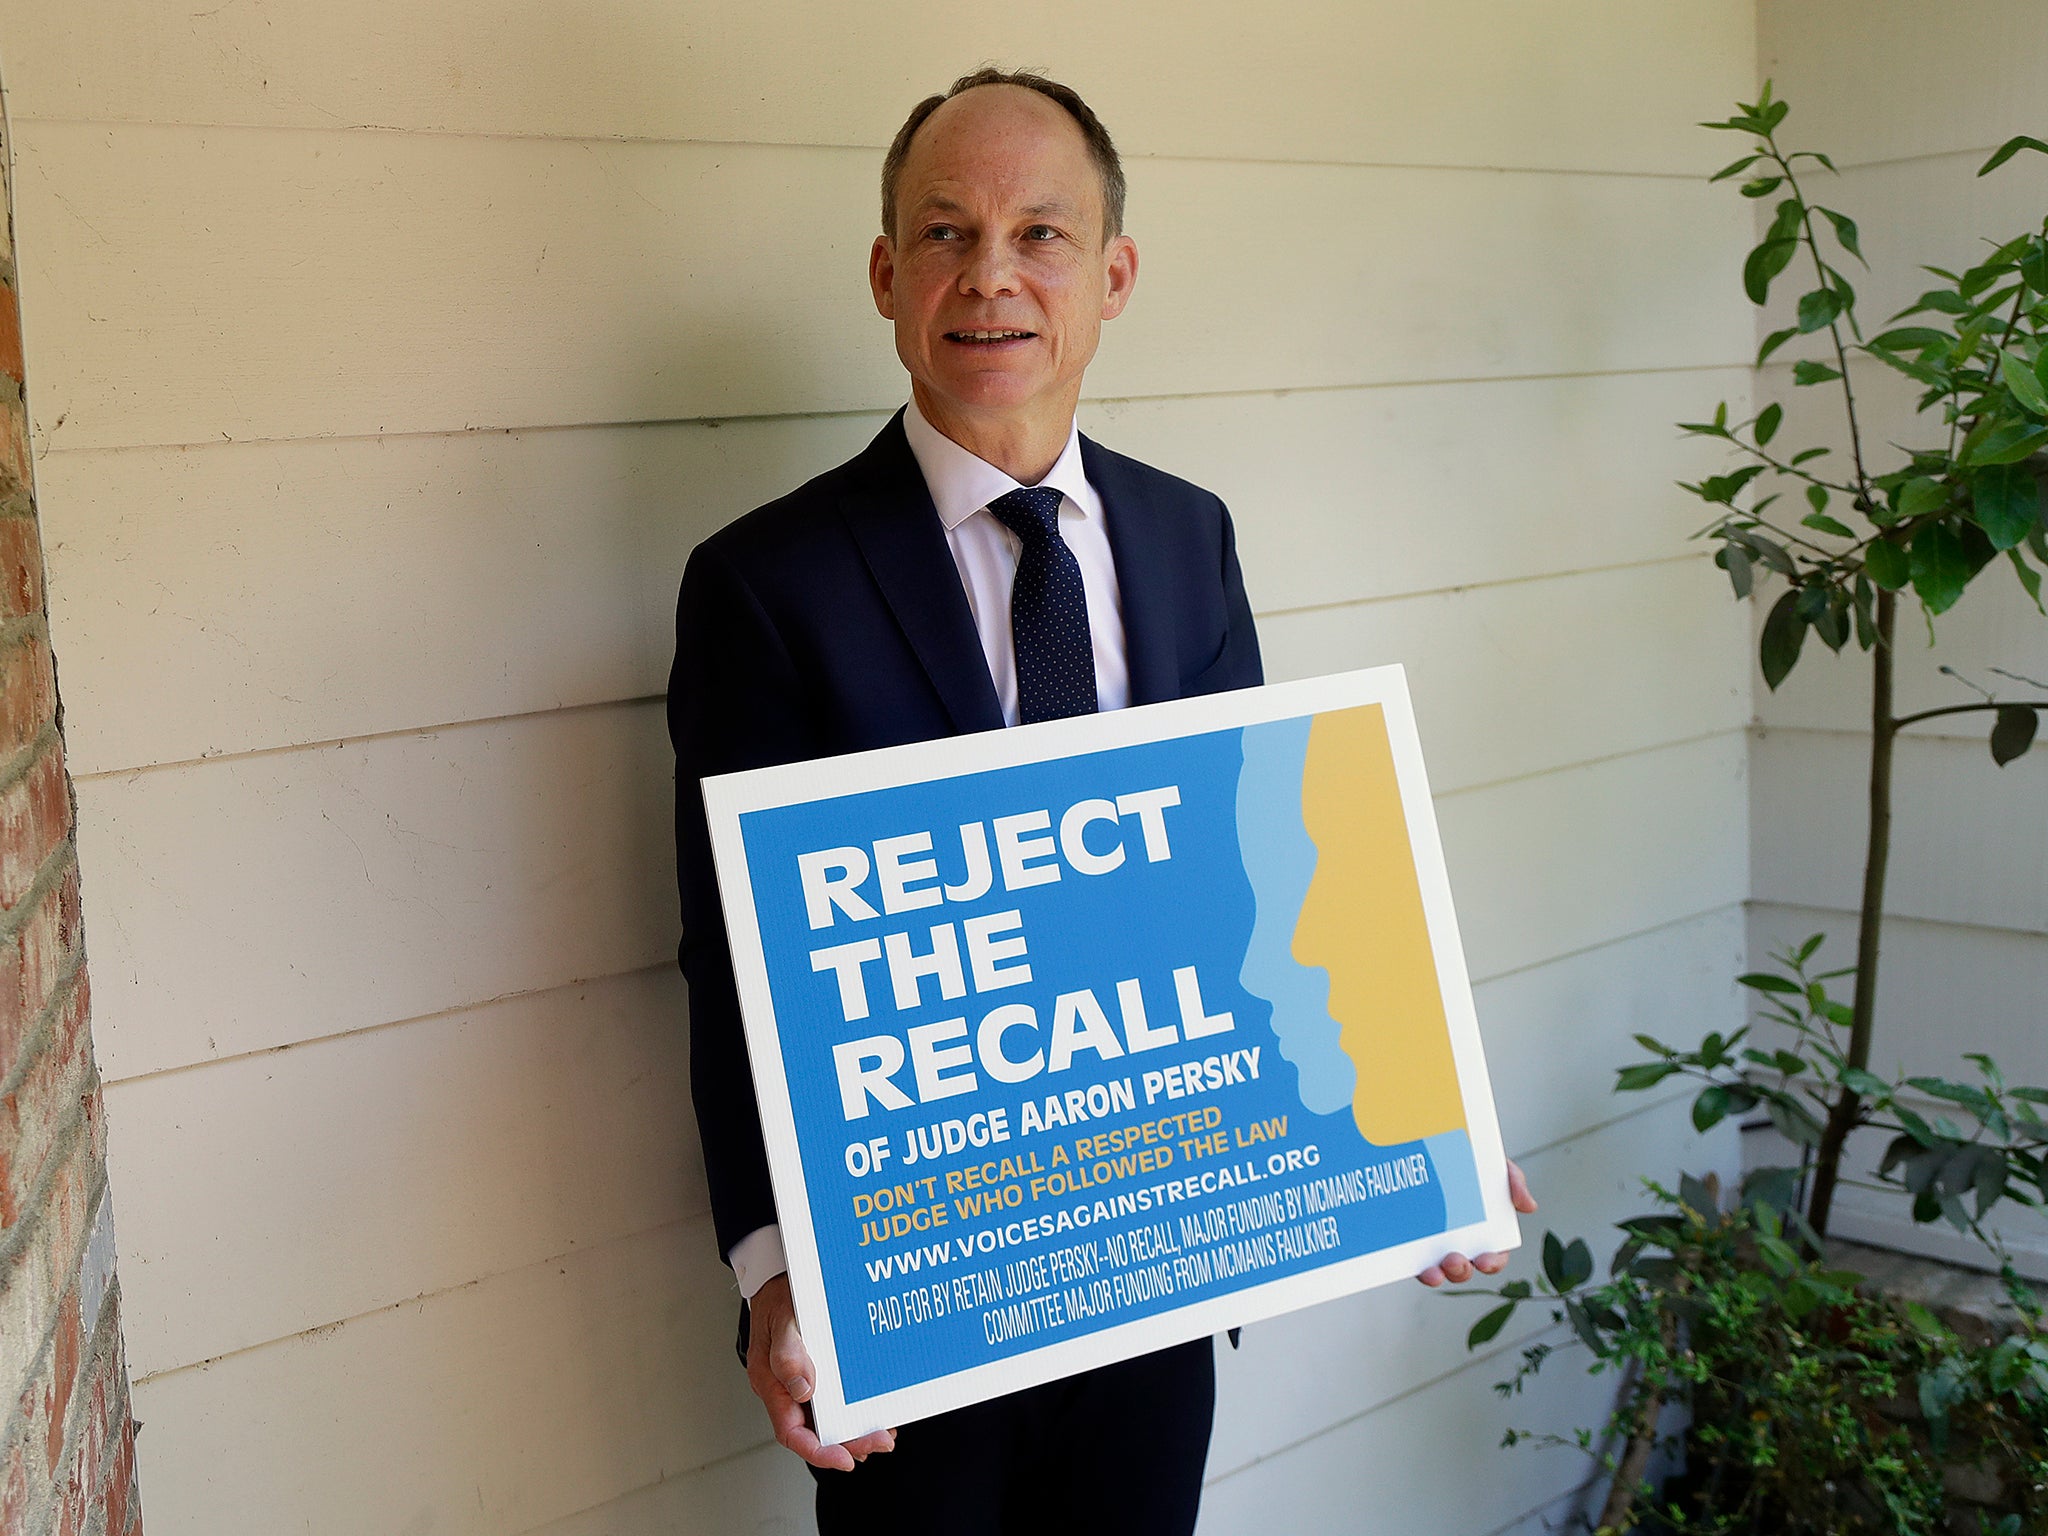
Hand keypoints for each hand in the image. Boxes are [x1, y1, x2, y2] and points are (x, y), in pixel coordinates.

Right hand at [746, 1273, 897, 1469]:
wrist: (779, 1275)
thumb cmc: (779, 1295)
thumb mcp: (783, 1318)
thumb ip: (788, 1354)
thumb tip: (802, 1389)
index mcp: (771, 1383)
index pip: (792, 1432)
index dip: (819, 1451)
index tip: (845, 1459)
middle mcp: (785, 1389)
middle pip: (814, 1431)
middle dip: (848, 1443)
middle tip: (881, 1440)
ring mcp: (798, 1382)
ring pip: (824, 1420)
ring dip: (852, 1430)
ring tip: (882, 1433)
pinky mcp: (813, 1371)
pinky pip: (830, 1401)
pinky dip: (850, 1411)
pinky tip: (868, 1414)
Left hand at [1416, 1158, 1537, 1286]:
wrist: (1439, 1149)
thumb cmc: (1474, 1164)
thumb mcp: (1497, 1168)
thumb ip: (1514, 1183)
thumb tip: (1529, 1206)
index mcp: (1484, 1235)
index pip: (1493, 1257)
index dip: (1492, 1263)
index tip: (1484, 1260)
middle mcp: (1460, 1245)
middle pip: (1463, 1269)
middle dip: (1460, 1271)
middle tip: (1454, 1261)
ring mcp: (1433, 1245)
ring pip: (1437, 1271)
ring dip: (1436, 1275)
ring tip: (1434, 1270)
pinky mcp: (1410, 1240)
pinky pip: (1411, 1259)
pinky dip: (1413, 1264)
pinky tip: (1411, 1259)